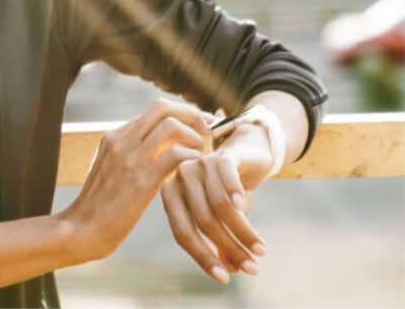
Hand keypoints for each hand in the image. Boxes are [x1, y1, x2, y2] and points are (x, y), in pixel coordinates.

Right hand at [61, 97, 211, 262]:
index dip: (182, 113)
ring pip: (171, 126)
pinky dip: (192, 158)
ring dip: (194, 137)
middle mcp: (120, 140)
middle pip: (162, 108)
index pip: (154, 109)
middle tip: (207, 131)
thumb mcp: (110, 169)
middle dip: (192, 114)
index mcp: (113, 136)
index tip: (198, 125)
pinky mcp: (141, 181)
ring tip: (200, 154)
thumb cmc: (99, 206)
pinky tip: (194, 171)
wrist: (81, 229)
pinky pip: (175, 155)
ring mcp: (130, 158)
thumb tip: (158, 148)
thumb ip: (130, 154)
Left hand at [160, 123, 274, 283]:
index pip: (182, 232)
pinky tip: (244, 208)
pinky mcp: (221, 156)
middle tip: (252, 269)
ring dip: (242, 232)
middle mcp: (180, 179)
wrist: (246, 153)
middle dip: (229, 248)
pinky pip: (226, 177)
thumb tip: (229, 273)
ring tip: (260, 251)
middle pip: (202, 221)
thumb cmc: (228, 191)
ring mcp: (199, 164)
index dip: (203, 257)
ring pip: (219, 205)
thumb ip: (221, 242)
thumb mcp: (224, 219)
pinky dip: (236, 194)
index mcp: (172, 196)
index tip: (224, 279)